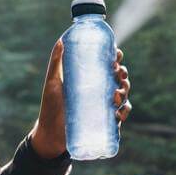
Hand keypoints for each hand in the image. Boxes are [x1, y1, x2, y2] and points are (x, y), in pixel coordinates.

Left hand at [29, 42, 131, 159]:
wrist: (50, 133)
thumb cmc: (50, 106)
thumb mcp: (52, 82)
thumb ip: (56, 62)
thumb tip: (61, 40)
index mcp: (89, 77)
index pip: (107, 64)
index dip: (115, 57)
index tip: (116, 54)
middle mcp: (99, 90)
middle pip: (119, 77)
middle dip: (123, 73)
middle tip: (118, 73)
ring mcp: (103, 105)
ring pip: (123, 94)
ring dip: (125, 91)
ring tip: (116, 95)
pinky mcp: (105, 121)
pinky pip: (121, 114)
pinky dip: (124, 112)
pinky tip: (118, 113)